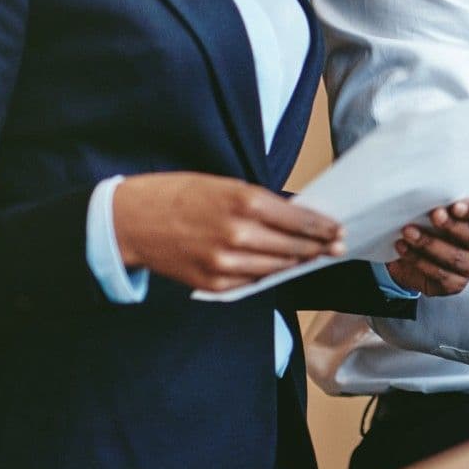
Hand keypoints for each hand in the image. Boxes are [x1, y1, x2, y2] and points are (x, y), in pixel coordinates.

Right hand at [112, 173, 343, 292]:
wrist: (131, 221)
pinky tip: (279, 268)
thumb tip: (296, 215)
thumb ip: (261, 202)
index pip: (299, 220)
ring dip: (298, 262)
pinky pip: (252, 282)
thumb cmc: (179, 195)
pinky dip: (267, 274)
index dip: (323, 227)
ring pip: (277, 268)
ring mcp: (226, 263)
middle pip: (294, 247)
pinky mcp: (213, 283)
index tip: (337, 229)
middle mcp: (238, 234)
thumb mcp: (225, 185)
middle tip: (336, 246)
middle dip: (318, 247)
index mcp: (244, 201)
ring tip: (313, 257)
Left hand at [386, 194, 468, 296]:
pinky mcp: (456, 284)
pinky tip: (404, 249)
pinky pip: (441, 275)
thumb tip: (426, 195)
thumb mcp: (432, 208)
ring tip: (408, 232)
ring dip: (430, 244)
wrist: (410, 253)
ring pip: (457, 258)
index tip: (455, 206)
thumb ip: (437, 202)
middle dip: (452, 226)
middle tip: (433, 215)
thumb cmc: (427, 224)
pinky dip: (419, 261)